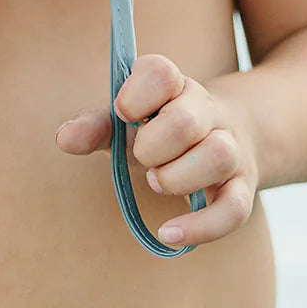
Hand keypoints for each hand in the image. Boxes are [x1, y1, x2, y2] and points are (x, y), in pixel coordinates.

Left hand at [55, 53, 259, 248]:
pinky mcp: (243, 188)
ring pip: (218, 156)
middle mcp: (208, 111)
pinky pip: (235, 209)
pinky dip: (200, 228)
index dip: (137, 94)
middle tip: (143, 158)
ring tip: (157, 181)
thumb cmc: (163, 129)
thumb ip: (97, 126)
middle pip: (186, 121)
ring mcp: (231, 148)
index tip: (124, 112)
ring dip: (178, 177)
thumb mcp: (130, 122)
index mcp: (176, 86)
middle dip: (153, 147)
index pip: (161, 73)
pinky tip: (168, 234)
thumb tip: (64, 138)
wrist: (231, 135)